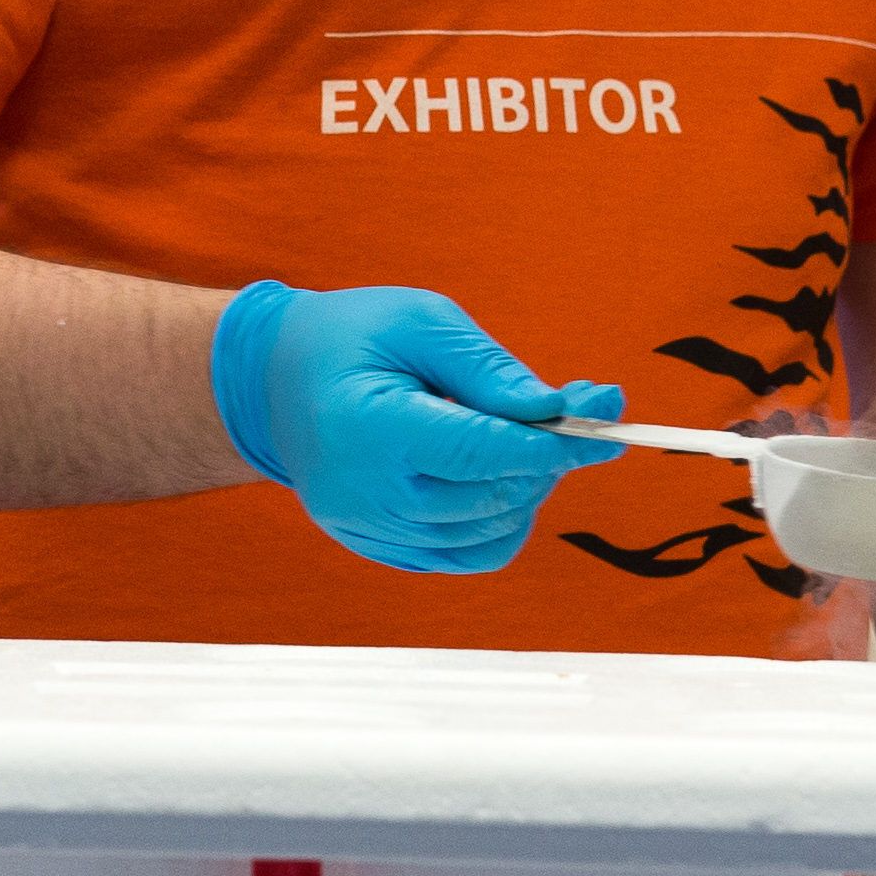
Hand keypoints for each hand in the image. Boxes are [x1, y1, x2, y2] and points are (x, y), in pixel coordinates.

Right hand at [209, 280, 626, 574]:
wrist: (273, 383)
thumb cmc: (351, 338)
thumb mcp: (418, 320)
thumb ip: (487, 368)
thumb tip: (556, 411)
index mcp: (366, 428)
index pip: (475, 451)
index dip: (546, 445)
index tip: (602, 427)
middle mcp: (362, 493)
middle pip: (487, 496)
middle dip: (548, 460)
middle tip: (586, 416)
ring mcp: (367, 529)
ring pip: (486, 531)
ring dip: (529, 488)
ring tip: (535, 438)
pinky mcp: (377, 547)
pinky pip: (464, 555)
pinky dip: (501, 522)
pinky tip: (504, 480)